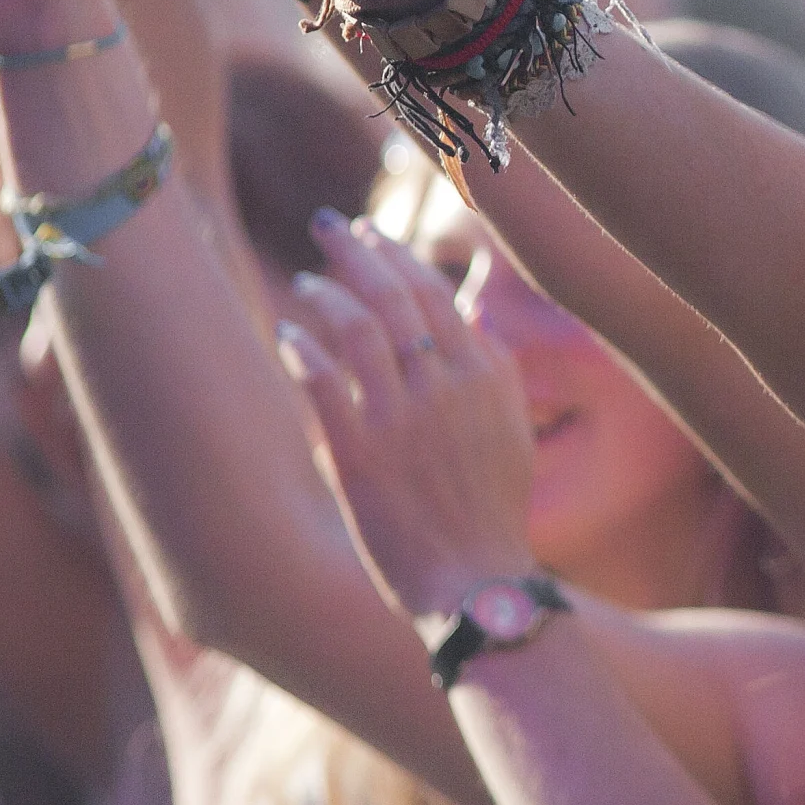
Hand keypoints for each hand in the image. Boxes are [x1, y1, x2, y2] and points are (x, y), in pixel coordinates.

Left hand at [274, 216, 536, 622]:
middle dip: (355, 249)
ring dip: (326, 296)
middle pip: (392, 294)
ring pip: (355, 329)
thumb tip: (469, 318)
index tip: (371, 235)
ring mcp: (401, 418)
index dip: (396, 255)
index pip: (434, 292)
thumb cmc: (492, 512)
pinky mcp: (359, 454)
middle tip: (329, 224)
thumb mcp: (513, 432)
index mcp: (486, 375)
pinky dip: (303, 352)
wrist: (476, 581)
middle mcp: (445, 386)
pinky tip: (290, 338)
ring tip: (308, 282)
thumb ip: (494, 371)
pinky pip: (321, 384)